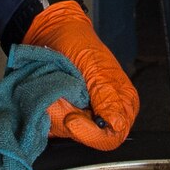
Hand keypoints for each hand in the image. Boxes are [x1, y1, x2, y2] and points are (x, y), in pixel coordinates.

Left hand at [23, 0, 138, 149]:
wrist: (51, 31)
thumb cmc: (77, 42)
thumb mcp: (94, 66)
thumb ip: (107, 95)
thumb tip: (116, 122)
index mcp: (122, 102)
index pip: (113, 136)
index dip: (92, 133)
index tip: (72, 118)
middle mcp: (105, 112)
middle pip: (88, 138)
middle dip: (68, 118)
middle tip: (58, 94)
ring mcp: (84, 114)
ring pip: (68, 133)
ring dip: (55, 112)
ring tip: (53, 87)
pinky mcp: (66, 113)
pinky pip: (54, 126)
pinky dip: (46, 111)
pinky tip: (48, 93)